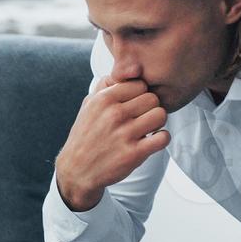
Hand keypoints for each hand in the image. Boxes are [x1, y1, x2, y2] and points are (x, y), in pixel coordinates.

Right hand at [56, 76, 169, 211]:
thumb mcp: (88, 105)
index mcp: (104, 99)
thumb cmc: (85, 135)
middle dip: (150, 108)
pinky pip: (163, 137)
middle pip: (152, 98)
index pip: (139, 84)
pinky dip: (162, 138)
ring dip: (157, 122)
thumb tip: (123, 71)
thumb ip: (105, 86)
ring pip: (160, 115)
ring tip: (148, 128)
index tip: (135, 105)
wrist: (77, 170)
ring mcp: (125, 134)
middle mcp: (114, 114)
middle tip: (142, 118)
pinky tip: (152, 141)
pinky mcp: (134, 154)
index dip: (140, 94)